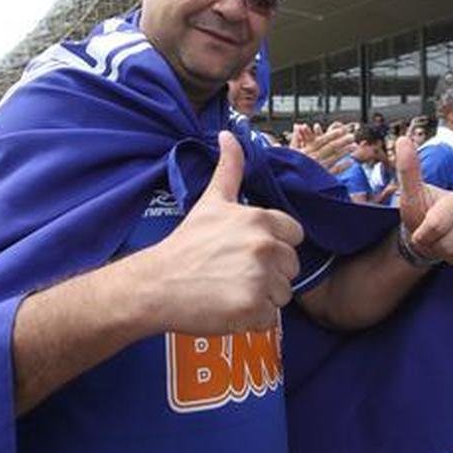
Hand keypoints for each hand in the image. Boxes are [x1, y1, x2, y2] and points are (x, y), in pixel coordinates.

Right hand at [149, 131, 302, 333]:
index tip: (247, 250)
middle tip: (235, 272)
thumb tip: (229, 134)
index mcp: (261, 219)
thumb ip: (229, 168)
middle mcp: (265, 246)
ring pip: (283, 294)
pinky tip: (229, 306)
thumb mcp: (212, 201)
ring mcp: (260, 279)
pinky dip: (253, 318)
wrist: (157, 283)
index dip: (274, 245)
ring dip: (262, 297)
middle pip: (291, 267)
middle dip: (269, 273)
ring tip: (231, 289)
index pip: (294, 236)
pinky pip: (271, 318)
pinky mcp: (253, 309)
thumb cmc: (186, 243)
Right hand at [290, 121, 355, 173]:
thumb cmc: (289, 168)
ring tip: (354, 146)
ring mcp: (319, 168)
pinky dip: (343, 166)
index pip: (321, 140)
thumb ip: (296, 138)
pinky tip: (351, 162)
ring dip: (345, 151)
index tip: (341, 130)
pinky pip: (335, 171)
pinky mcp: (322, 178)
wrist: (290, 186)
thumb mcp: (290, 152)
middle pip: (330, 147)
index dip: (332, 134)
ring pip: (334, 157)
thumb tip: (297, 125)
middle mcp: (314, 158)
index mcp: (306, 151)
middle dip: (342, 141)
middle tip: (351, 136)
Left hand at [395, 136, 452, 270]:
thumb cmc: (420, 213)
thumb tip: (403, 139)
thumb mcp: (410, 194)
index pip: (434, 225)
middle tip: (427, 236)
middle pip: (445, 243)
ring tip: (440, 242)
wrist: (430, 235)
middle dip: (431, 244)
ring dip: (442, 254)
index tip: (420, 232)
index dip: (423, 234)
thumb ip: (408, 170)